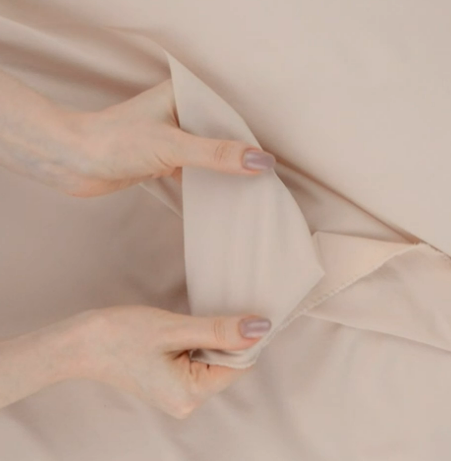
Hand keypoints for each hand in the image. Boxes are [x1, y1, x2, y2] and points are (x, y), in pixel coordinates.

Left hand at [0, 71, 274, 195]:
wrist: (74, 162)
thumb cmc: (115, 142)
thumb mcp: (172, 145)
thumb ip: (216, 154)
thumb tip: (261, 162)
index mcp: (182, 94)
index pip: (227, 110)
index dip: (250, 130)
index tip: (270, 154)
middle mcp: (179, 112)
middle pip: (221, 132)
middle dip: (240, 152)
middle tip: (266, 173)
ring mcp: (172, 136)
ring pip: (209, 152)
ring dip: (225, 169)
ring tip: (251, 185)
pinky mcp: (164, 158)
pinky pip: (195, 168)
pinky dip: (208, 180)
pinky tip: (223, 193)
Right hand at [78, 306, 270, 417]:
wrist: (81, 342)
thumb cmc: (122, 334)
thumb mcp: (175, 328)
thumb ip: (220, 330)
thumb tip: (261, 327)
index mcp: (190, 394)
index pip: (239, 366)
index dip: (244, 339)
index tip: (236, 314)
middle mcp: (187, 402)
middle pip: (228, 366)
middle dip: (223, 339)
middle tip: (199, 319)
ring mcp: (178, 396)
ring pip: (214, 362)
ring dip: (209, 340)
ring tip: (184, 327)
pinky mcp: (171, 384)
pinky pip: (198, 363)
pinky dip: (197, 344)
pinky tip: (180, 334)